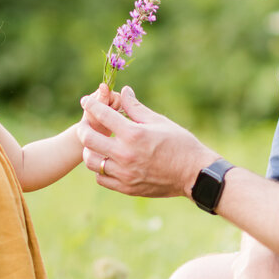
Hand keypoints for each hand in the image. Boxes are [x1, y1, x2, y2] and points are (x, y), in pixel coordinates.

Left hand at [80, 85, 214, 196]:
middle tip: (87, 124)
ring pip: (91, 161)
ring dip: (90, 150)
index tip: (86, 101)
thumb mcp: (159, 121)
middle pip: (89, 139)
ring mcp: (125, 173)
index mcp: (134, 134)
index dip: (91, 105)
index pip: (103, 115)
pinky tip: (107, 160)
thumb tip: (123, 91)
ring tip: (95, 144)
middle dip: (84, 128)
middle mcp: (125, 154)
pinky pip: (101, 178)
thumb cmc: (180, 144)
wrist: (193, 174)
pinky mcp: (127, 187)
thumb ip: (136, 107)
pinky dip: (100, 168)